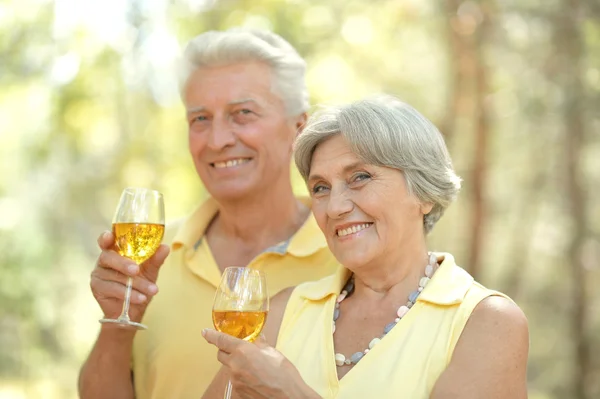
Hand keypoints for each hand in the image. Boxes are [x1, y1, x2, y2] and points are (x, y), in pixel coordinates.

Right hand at [90, 231, 169, 323]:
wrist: (133, 310)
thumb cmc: (140, 285)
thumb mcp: (150, 271)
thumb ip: (156, 259)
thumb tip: (165, 247)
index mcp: (115, 251)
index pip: (106, 241)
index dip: (105, 237)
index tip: (109, 236)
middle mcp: (104, 260)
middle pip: (108, 257)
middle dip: (123, 264)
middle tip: (136, 270)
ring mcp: (98, 274)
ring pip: (114, 276)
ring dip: (135, 284)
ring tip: (152, 290)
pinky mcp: (97, 288)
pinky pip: (112, 289)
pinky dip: (129, 294)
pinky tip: (141, 298)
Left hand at [202, 329, 317, 398]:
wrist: (288, 398)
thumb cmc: (284, 376)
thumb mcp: (274, 354)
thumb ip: (262, 345)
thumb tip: (258, 339)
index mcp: (243, 352)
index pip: (221, 340)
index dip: (211, 335)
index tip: (205, 332)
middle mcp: (235, 366)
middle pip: (221, 355)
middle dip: (226, 350)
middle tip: (238, 350)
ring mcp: (235, 381)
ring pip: (230, 368)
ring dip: (237, 365)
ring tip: (254, 368)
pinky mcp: (238, 392)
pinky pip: (236, 381)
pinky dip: (242, 377)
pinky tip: (255, 379)